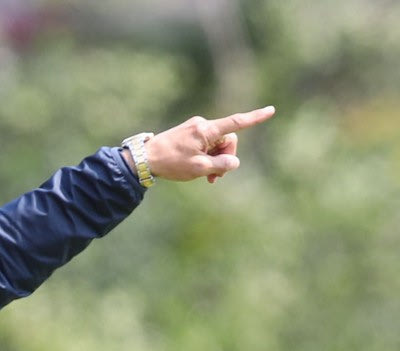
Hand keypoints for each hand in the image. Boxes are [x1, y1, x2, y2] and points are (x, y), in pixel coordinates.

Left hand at [144, 105, 275, 183]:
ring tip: (207, 177)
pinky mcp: (188, 135)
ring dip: (216, 161)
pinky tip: (200, 170)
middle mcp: (202, 125)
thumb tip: (234, 162)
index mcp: (206, 130)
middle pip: (227, 140)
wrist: (144, 159)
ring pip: (217, 145)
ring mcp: (194, 129)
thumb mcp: (199, 168)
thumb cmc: (171, 163)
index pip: (236, 123)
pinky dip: (207, 157)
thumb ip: (221, 165)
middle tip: (215, 177)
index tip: (270, 110)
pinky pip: (206, 145)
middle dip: (226, 158)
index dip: (255, 118)